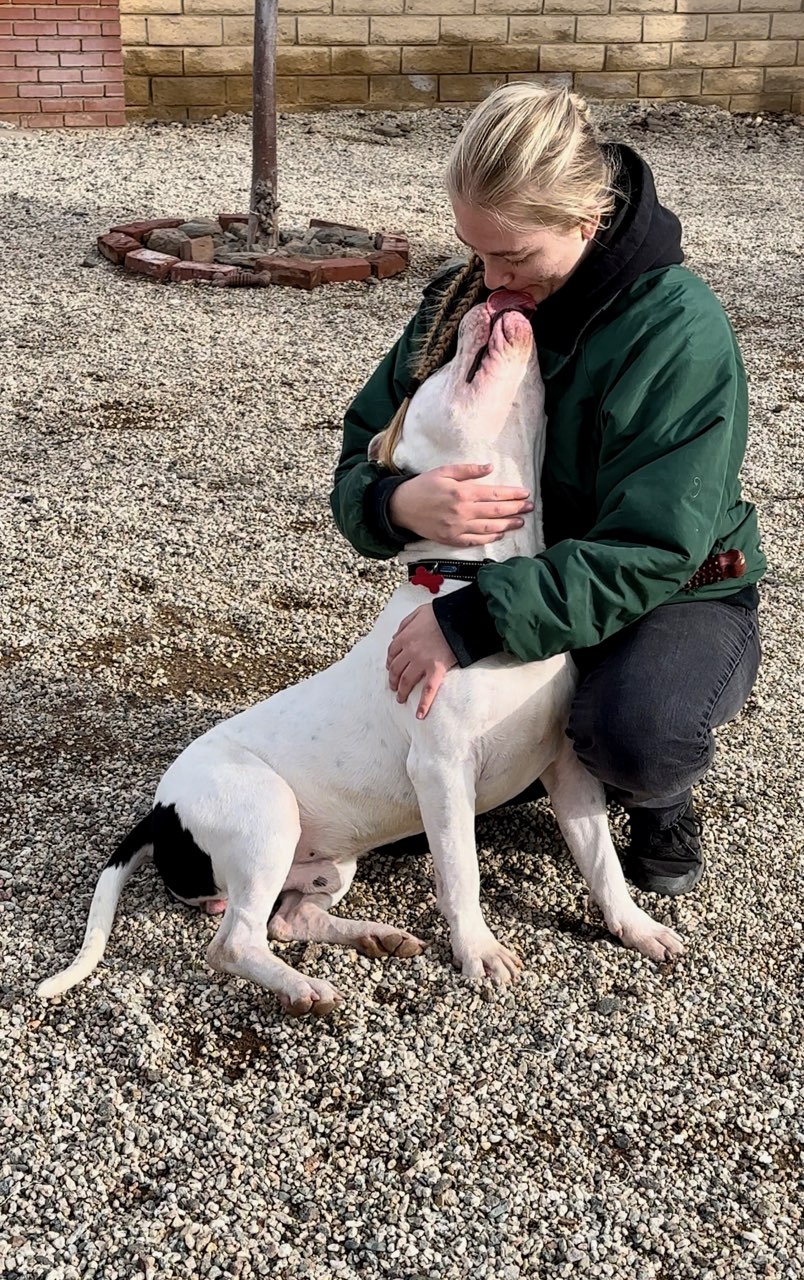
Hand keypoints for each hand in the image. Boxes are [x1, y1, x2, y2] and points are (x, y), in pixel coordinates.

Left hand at [386, 604, 457, 718]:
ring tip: (400, 699)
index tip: (390, 668)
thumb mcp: (419, 612)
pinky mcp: (436, 670)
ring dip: (401, 692)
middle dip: (392, 680)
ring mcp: (422, 662)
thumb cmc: (441, 613)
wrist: (458, 618)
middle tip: (393, 687)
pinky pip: (428, 691)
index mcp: (404, 637)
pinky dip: (423, 705)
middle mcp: (409, 651)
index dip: (390, 662)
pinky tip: (419, 715)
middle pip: (395, 669)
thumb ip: (405, 624)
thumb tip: (395, 636)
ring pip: (406, 681)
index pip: (392, 653)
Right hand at [389, 463, 532, 547]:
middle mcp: (462, 512)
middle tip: (530, 507)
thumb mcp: (444, 471)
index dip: (512, 494)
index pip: (495, 494)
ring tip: (521, 522)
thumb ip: (469, 470)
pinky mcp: (451, 539)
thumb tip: (490, 467)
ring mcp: (457, 528)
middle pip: (496, 512)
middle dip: (516, 509)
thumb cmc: (423, 486)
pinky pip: (475, 541)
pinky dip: (490, 537)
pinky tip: (500, 534)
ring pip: (489, 528)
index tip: (525, 493)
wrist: (401, 507)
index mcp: (462, 493)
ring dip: (508, 525)